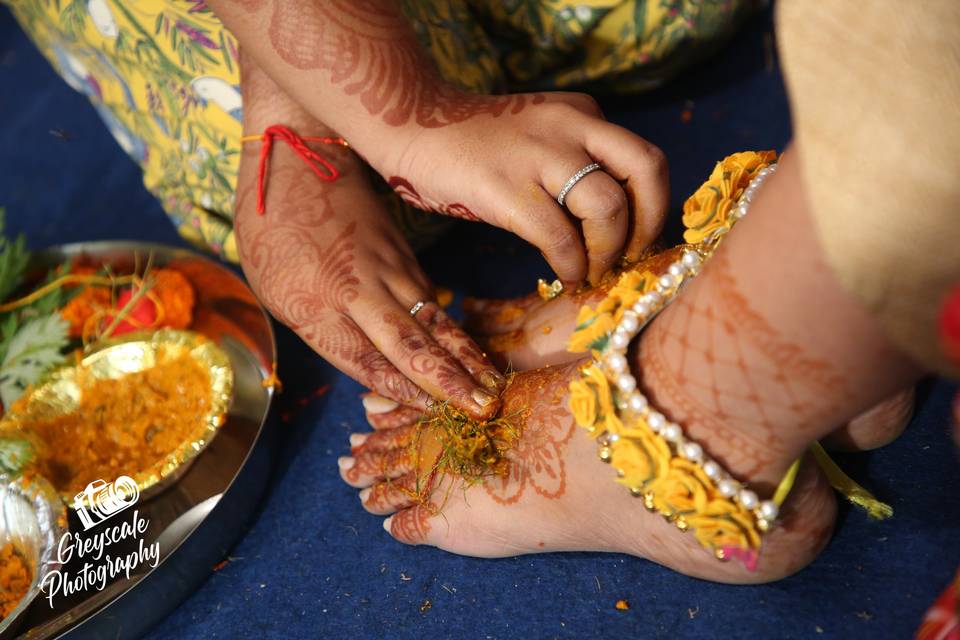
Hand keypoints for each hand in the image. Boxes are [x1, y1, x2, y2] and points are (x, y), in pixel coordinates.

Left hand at [234, 52, 503, 419]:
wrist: (299, 151)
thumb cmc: (273, 225)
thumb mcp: (274, 285)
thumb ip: (318, 327)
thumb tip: (366, 364)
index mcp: (315, 302)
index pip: (366, 359)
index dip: (403, 391)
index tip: (433, 415)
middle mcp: (358, 290)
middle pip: (411, 345)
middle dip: (451, 382)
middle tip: (484, 409)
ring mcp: (386, 269)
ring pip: (432, 320)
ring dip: (466, 357)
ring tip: (494, 383)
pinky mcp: (402, 254)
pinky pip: (430, 297)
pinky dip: (453, 327)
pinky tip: (473, 348)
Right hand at [375, 90, 668, 285]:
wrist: (412, 125)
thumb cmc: (474, 144)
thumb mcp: (539, 135)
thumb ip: (575, 161)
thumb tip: (613, 224)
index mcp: (582, 114)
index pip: (642, 159)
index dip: (652, 207)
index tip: (640, 240)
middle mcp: (571, 126)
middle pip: (646, 170)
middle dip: (649, 223)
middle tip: (631, 256)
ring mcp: (539, 155)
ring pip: (608, 206)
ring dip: (609, 251)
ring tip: (593, 271)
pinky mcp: (507, 188)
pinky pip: (560, 237)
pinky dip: (571, 265)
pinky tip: (564, 276)